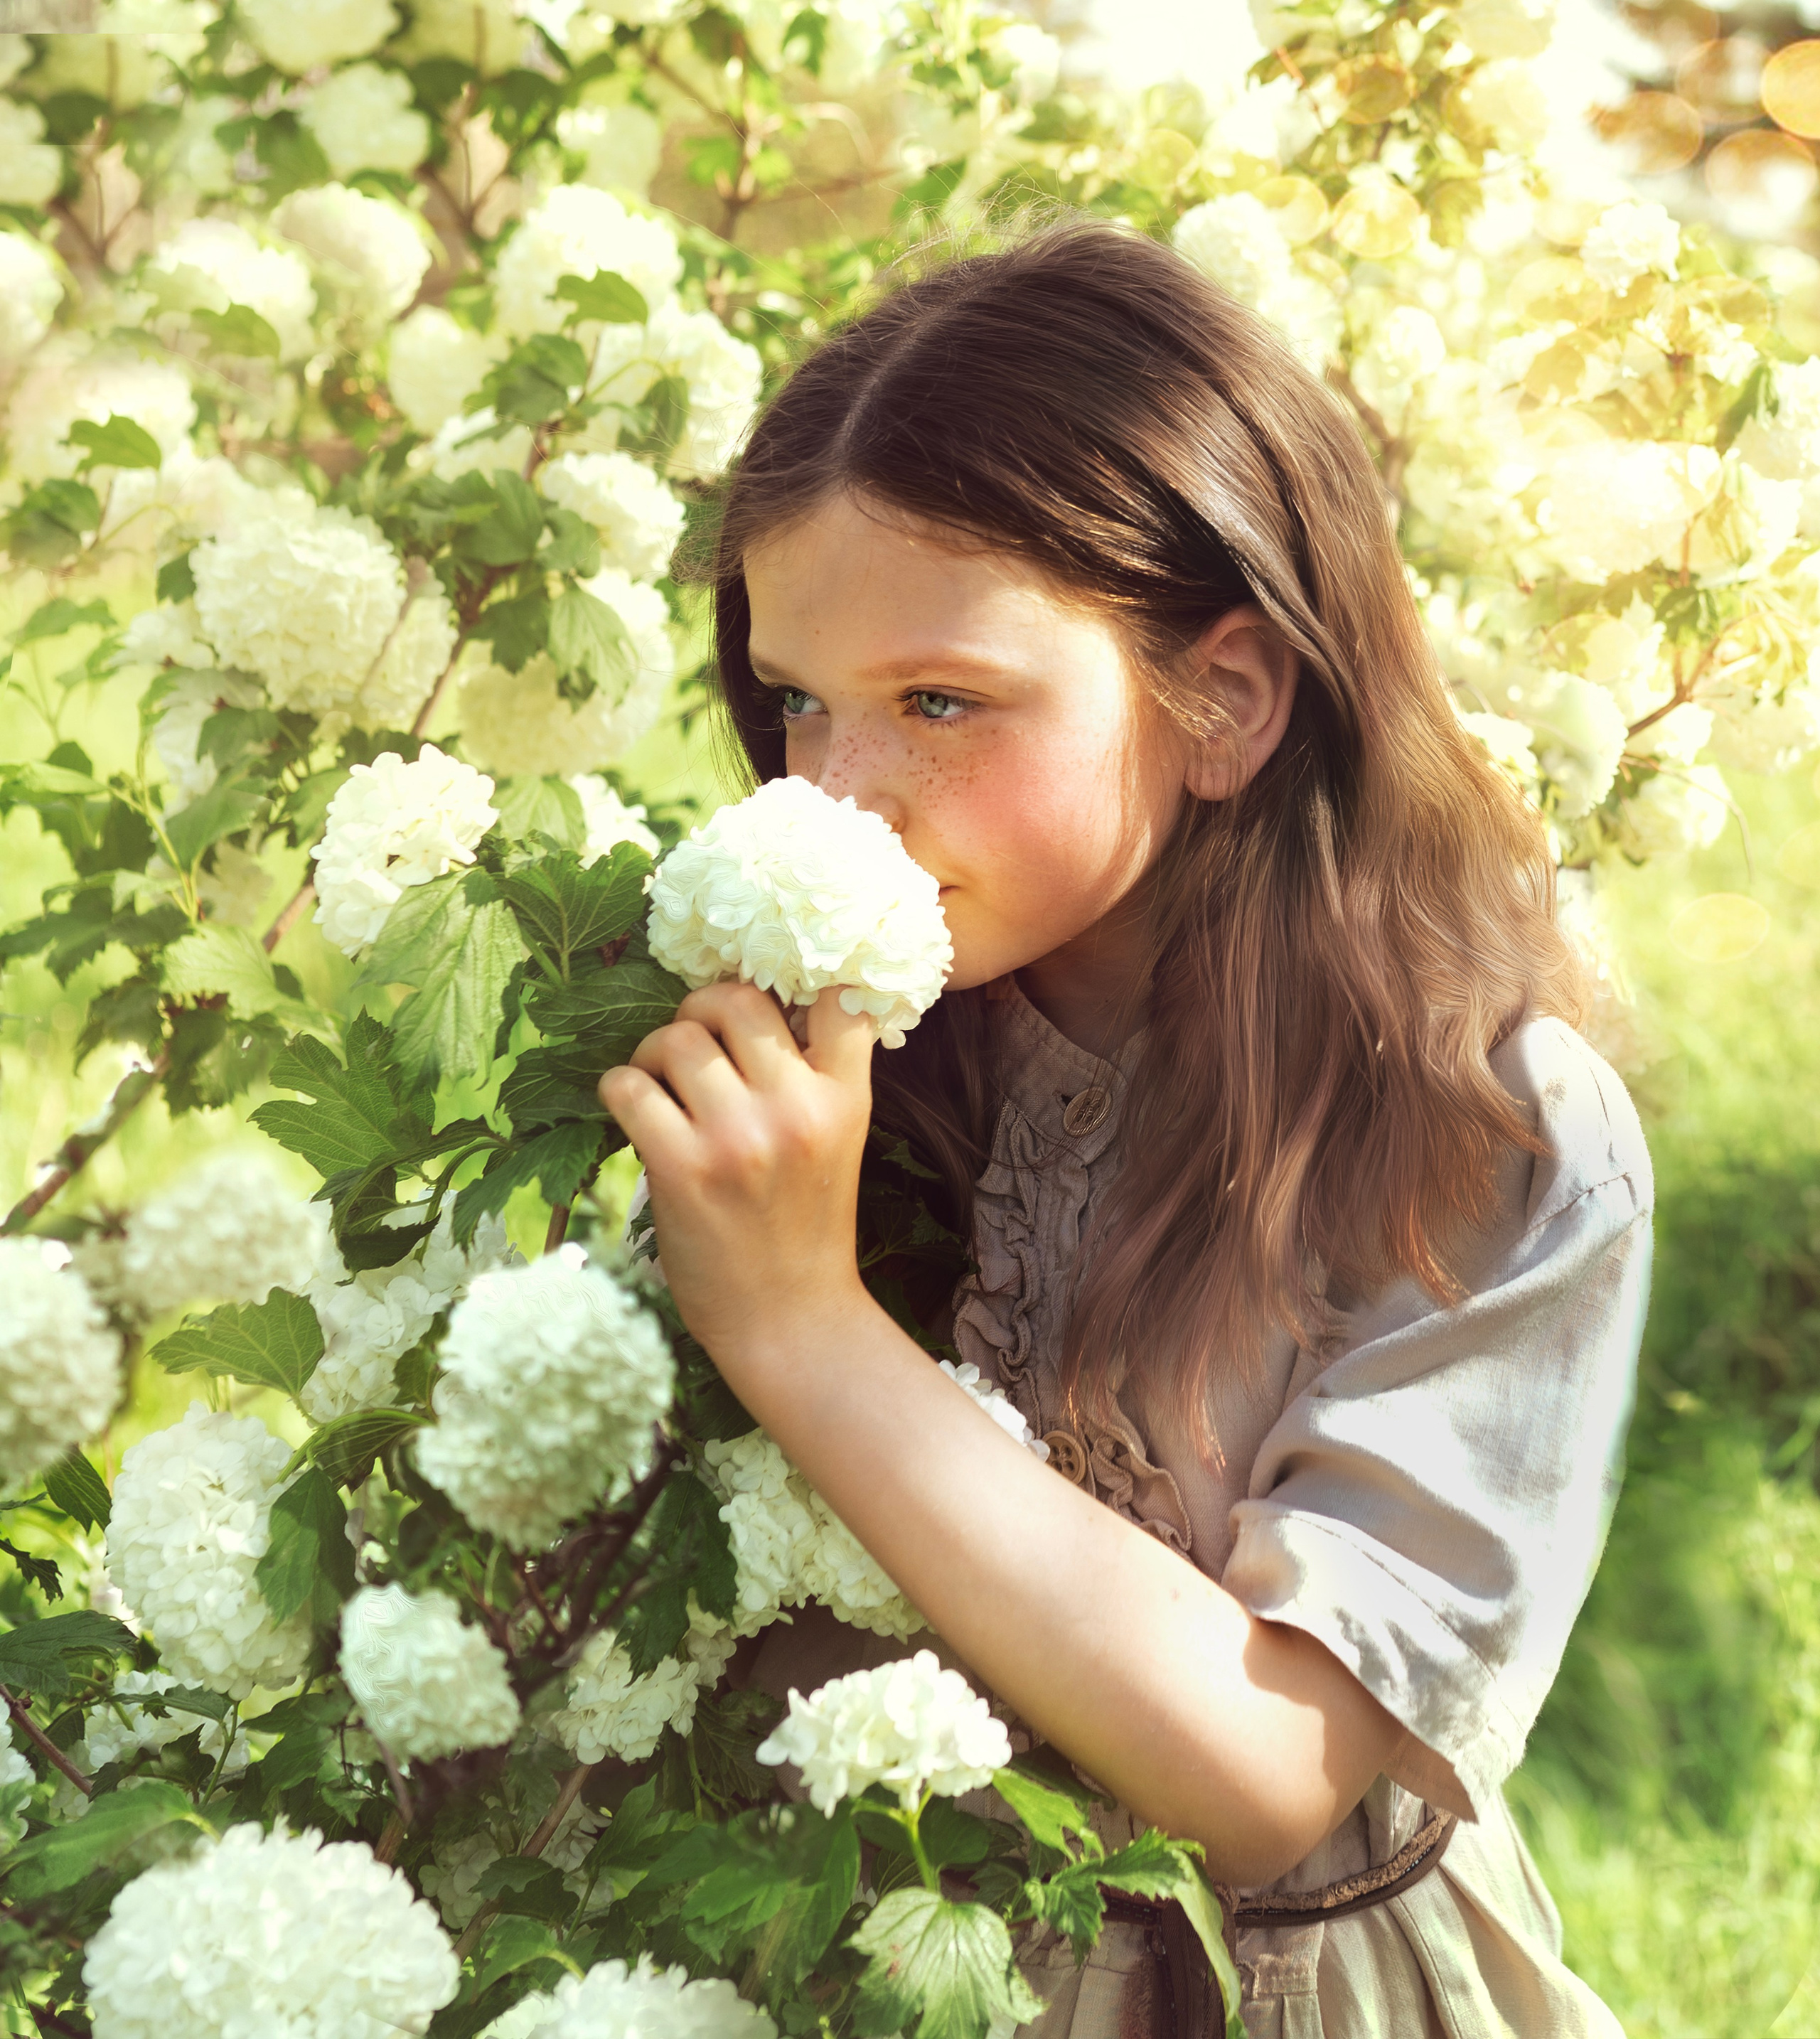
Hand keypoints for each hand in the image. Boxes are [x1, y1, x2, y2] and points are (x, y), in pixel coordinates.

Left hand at [598, 981, 877, 1370]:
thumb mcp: (839, 1140)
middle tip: (692, 1043)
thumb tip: (750, 1001)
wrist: (788, 1321)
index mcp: (844, 1098)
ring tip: (659, 1086)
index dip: (795, 981)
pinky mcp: (681, 1167)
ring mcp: (738, 1137)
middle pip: (735, 1001)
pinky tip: (634, 1113)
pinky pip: (627, 1085)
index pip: (838, 998)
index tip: (766, 998)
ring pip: (674, 1037)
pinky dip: (620, 1089)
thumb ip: (813, 1075)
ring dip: (654, 1053)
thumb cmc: (805, 1226)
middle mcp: (796, 1108)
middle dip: (701, 1011)